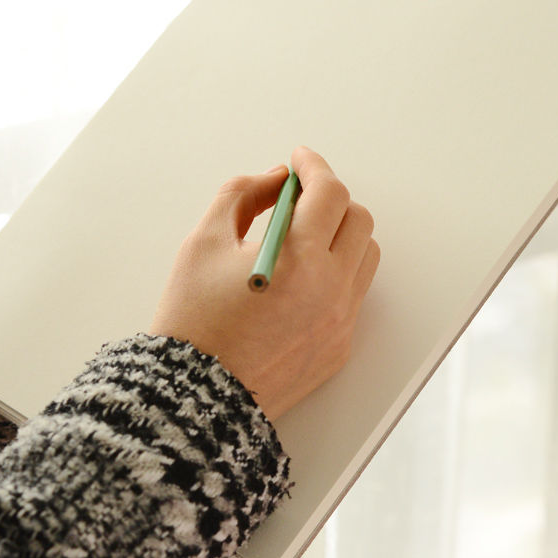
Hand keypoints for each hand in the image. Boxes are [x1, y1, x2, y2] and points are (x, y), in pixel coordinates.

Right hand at [149, 146, 379, 421]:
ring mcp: (341, 322)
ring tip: (302, 240)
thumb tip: (277, 180)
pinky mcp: (339, 347)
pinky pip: (353, 295)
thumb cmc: (194, 319)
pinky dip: (336, 274)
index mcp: (302, 258)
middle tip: (298, 200)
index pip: (329, 192)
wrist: (197, 397)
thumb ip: (242, 194)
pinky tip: (302, 279)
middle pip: (358, 219)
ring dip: (339, 236)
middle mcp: (333, 289)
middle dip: (330, 199)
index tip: (299, 160)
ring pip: (364, 256)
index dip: (313, 166)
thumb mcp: (203, 241)